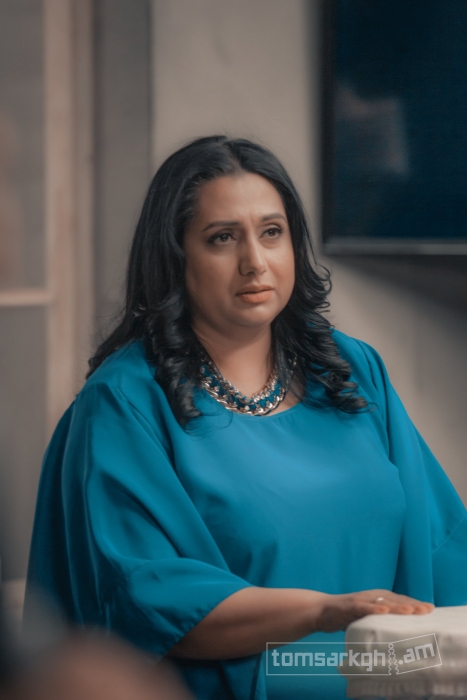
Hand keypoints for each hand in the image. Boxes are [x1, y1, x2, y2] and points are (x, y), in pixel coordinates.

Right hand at [314, 589, 434, 632]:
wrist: (321, 611)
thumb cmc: (346, 615)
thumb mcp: (367, 617)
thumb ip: (380, 619)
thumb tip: (399, 630)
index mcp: (377, 598)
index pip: (399, 601)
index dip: (414, 604)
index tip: (430, 609)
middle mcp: (371, 596)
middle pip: (395, 600)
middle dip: (411, 605)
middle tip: (427, 610)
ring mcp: (360, 600)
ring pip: (381, 603)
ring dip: (396, 606)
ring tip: (410, 611)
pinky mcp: (349, 606)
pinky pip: (363, 607)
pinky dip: (373, 608)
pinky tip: (383, 611)